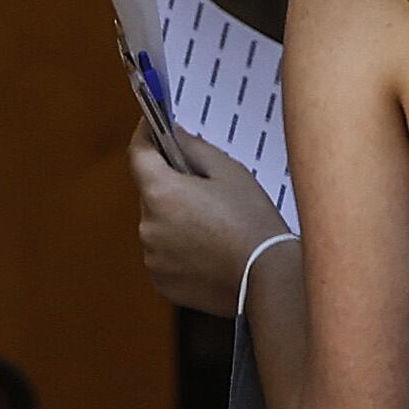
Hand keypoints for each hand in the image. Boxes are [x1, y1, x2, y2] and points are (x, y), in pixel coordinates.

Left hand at [131, 135, 288, 314]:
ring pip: (160, 227)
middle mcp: (148, 224)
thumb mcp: (232, 173)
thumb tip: (173, 134)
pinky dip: (182, 253)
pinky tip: (212, 253)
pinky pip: (166, 256)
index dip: (145, 136)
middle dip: (174, 190)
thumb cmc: (254, 224)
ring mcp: (152, 255)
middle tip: (210, 194)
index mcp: (161, 192)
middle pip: (153, 194)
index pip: (139, 153)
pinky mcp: (161, 280)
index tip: (152, 127)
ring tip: (217, 231)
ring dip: (179, 223)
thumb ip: (195, 148)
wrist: (269, 278)